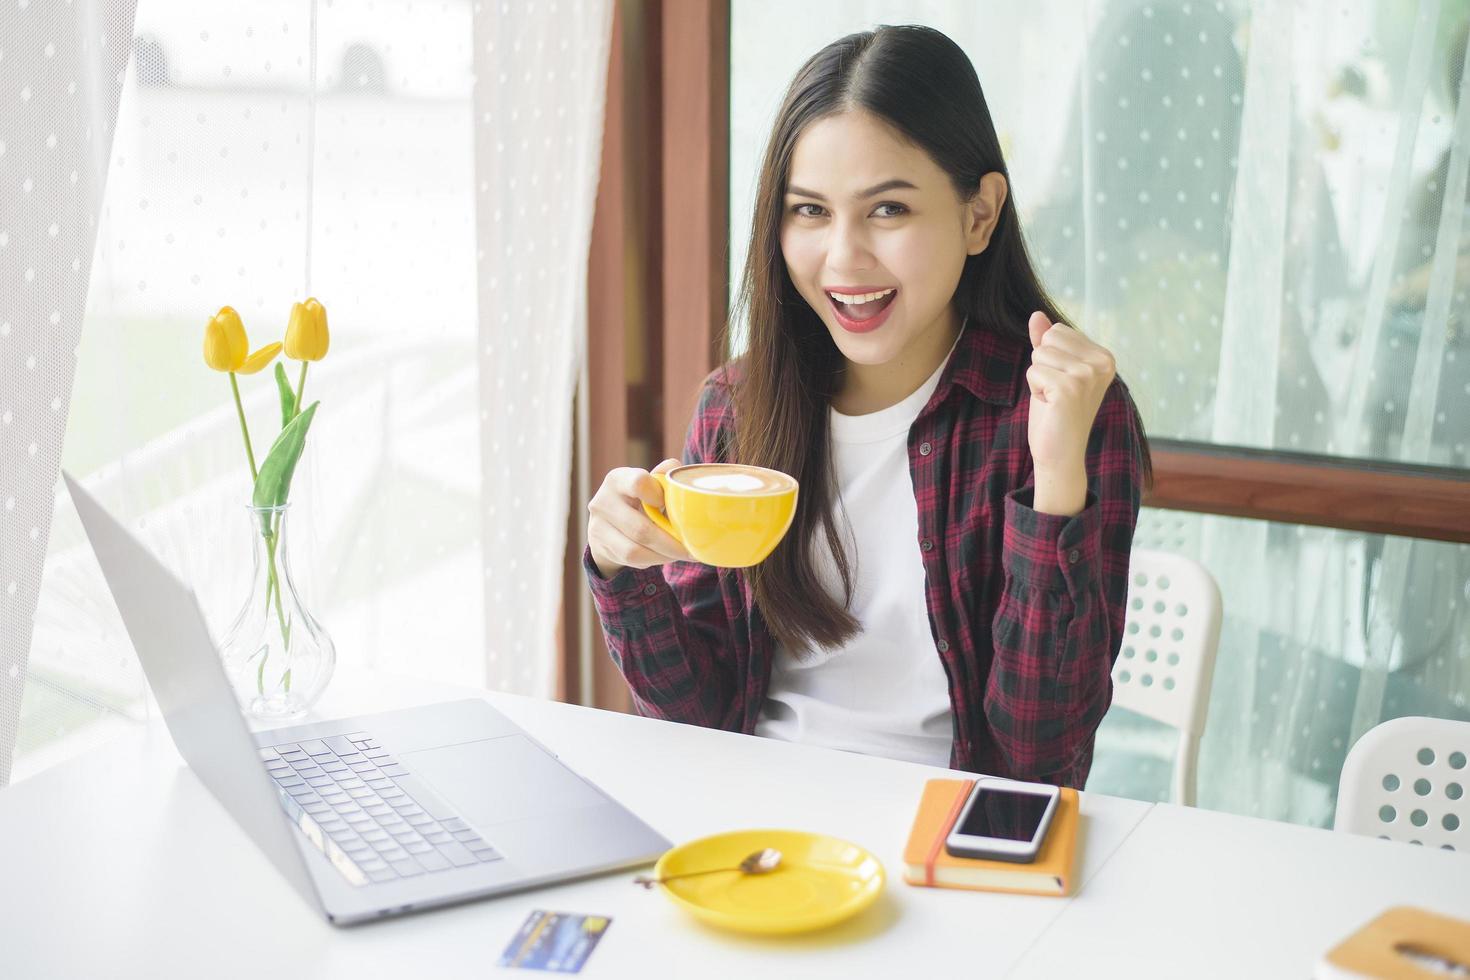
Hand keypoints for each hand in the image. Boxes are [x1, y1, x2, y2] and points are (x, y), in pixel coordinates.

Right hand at [587, 458, 691, 578]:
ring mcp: (597, 526)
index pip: (638, 483)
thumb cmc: (639, 498)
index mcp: (618, 479)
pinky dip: (652, 560)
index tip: (670, 504)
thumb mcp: (649, 484)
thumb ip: (663, 477)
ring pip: (635, 550)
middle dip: (671, 542)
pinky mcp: (600, 546)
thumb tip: (676, 470)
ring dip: (663, 555)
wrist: (609, 521)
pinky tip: (665, 556)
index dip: (659, 495)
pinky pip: (631, 559)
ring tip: (681, 554)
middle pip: (640, 528)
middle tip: (691, 548)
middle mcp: (603, 501)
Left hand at [1024, 312, 1115, 514]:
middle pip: (1048, 338)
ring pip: (1039, 354)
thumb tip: (1037, 314)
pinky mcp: (1070, 388)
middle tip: (1055, 392)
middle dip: (1042, 365)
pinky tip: (1050, 406)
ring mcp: (1088, 375)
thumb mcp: (1052, 371)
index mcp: (1104, 356)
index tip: (1061, 384)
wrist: (1060, 453)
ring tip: (1053, 400)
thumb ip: (1047, 342)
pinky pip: (1034, 371)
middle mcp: (1102, 363)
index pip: (1057, 331)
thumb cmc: (1056, 413)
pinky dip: (1034, 390)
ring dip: (1038, 379)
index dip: (1050, 358)